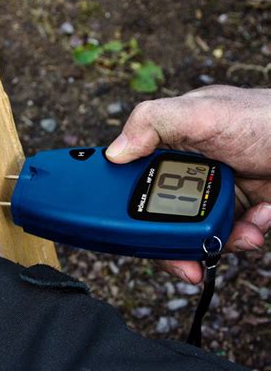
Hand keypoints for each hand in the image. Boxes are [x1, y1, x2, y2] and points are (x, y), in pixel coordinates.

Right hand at [106, 85, 270, 283]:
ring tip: (242, 232)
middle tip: (187, 258)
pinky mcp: (237, 206)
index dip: (127, 205)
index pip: (133, 177)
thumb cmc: (264, 117)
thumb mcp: (202, 112)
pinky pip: (228, 233)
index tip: (130, 231)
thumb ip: (153, 122)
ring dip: (217, 241)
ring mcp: (212, 188)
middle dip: (174, 239)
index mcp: (168, 143)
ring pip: (195, 231)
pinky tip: (260, 219)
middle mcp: (186, 167)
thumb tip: (114, 153)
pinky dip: (244, 234)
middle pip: (160, 213)